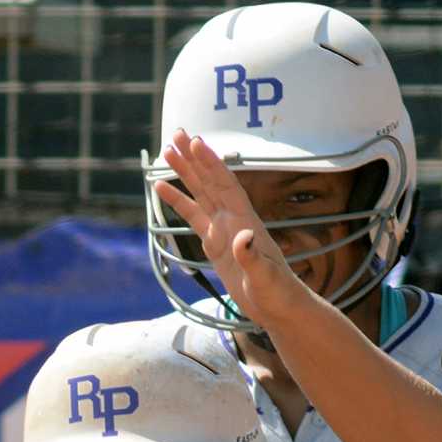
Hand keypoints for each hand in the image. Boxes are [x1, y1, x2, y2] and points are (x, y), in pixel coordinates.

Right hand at [152, 129, 311, 330]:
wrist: (279, 307)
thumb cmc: (276, 292)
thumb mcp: (265, 276)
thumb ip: (252, 256)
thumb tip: (242, 236)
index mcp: (244, 222)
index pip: (225, 185)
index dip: (211, 163)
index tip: (196, 143)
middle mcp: (232, 219)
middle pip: (210, 181)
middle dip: (194, 158)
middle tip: (176, 134)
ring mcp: (222, 230)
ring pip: (200, 193)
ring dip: (185, 172)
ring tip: (166, 152)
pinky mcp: (214, 243)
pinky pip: (193, 216)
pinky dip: (178, 201)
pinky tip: (162, 189)